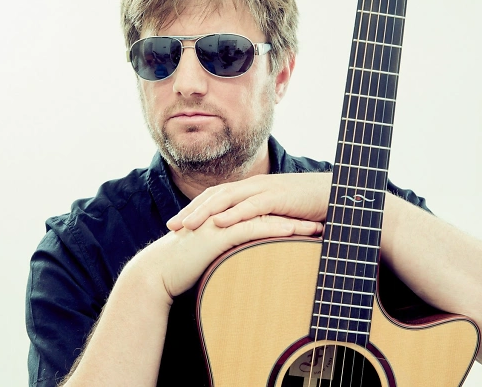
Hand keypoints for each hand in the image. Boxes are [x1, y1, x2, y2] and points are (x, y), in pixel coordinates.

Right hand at [141, 213, 322, 299]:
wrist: (158, 271)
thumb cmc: (183, 266)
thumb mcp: (212, 255)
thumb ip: (229, 251)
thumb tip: (246, 260)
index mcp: (227, 218)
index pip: (264, 213)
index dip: (289, 216)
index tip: (312, 223)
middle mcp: (226, 214)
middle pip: (269, 210)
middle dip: (297, 215)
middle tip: (323, 219)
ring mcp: (222, 221)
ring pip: (264, 217)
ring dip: (293, 222)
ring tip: (317, 228)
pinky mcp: (218, 233)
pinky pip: (250, 228)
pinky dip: (272, 229)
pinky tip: (291, 232)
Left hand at [166, 172, 332, 231]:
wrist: (338, 195)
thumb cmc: (310, 208)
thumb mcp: (279, 217)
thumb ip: (260, 224)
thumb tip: (244, 242)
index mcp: (252, 190)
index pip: (216, 197)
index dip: (195, 209)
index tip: (176, 225)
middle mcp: (254, 186)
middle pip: (215, 195)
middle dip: (191, 210)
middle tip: (171, 227)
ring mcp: (266, 189)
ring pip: (229, 198)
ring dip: (206, 212)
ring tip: (188, 226)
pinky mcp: (280, 197)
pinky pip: (253, 205)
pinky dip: (235, 214)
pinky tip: (221, 224)